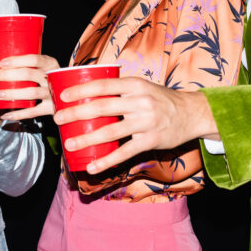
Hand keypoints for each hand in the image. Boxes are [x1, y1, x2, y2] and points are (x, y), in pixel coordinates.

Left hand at [0, 54, 60, 121]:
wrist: (70, 93)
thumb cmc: (49, 76)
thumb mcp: (45, 66)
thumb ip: (30, 64)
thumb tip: (1, 62)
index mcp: (51, 63)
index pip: (33, 59)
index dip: (15, 61)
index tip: (0, 64)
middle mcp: (53, 77)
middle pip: (28, 74)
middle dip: (8, 75)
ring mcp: (53, 93)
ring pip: (30, 93)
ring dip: (11, 93)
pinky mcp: (51, 108)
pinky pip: (33, 112)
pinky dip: (18, 114)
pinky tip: (5, 114)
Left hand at [52, 77, 218, 173]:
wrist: (192, 113)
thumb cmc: (161, 99)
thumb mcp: (142, 86)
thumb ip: (120, 89)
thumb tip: (88, 91)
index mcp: (134, 84)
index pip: (103, 84)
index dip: (81, 89)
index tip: (62, 95)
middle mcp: (139, 101)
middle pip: (101, 107)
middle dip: (76, 113)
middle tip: (58, 118)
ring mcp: (145, 122)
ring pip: (110, 131)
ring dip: (87, 139)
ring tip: (69, 144)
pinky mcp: (150, 140)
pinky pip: (125, 152)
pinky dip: (107, 160)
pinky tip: (92, 166)